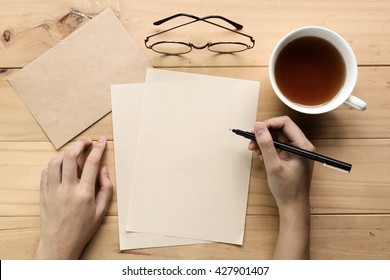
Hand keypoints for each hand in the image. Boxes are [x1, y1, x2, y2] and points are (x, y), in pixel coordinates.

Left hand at [35, 137, 112, 258]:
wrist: (60, 244)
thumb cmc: (82, 229)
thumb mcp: (101, 212)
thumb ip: (106, 189)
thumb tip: (103, 170)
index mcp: (84, 193)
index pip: (92, 163)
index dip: (98, 148)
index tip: (101, 141)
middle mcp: (67, 189)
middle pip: (71, 156)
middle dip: (80, 144)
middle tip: (86, 142)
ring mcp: (53, 191)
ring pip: (55, 162)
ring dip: (66, 153)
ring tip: (74, 153)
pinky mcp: (43, 194)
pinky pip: (45, 172)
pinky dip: (54, 165)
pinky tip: (61, 167)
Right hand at [248, 116, 313, 258]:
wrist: (293, 206)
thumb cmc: (287, 189)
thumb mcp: (273, 165)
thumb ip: (266, 144)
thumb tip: (258, 127)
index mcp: (303, 146)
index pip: (285, 123)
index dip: (269, 124)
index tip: (255, 129)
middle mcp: (302, 146)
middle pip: (280, 129)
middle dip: (264, 134)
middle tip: (251, 141)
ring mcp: (297, 152)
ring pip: (278, 138)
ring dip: (264, 142)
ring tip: (253, 151)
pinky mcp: (291, 157)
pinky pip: (278, 146)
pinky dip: (267, 149)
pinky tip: (260, 156)